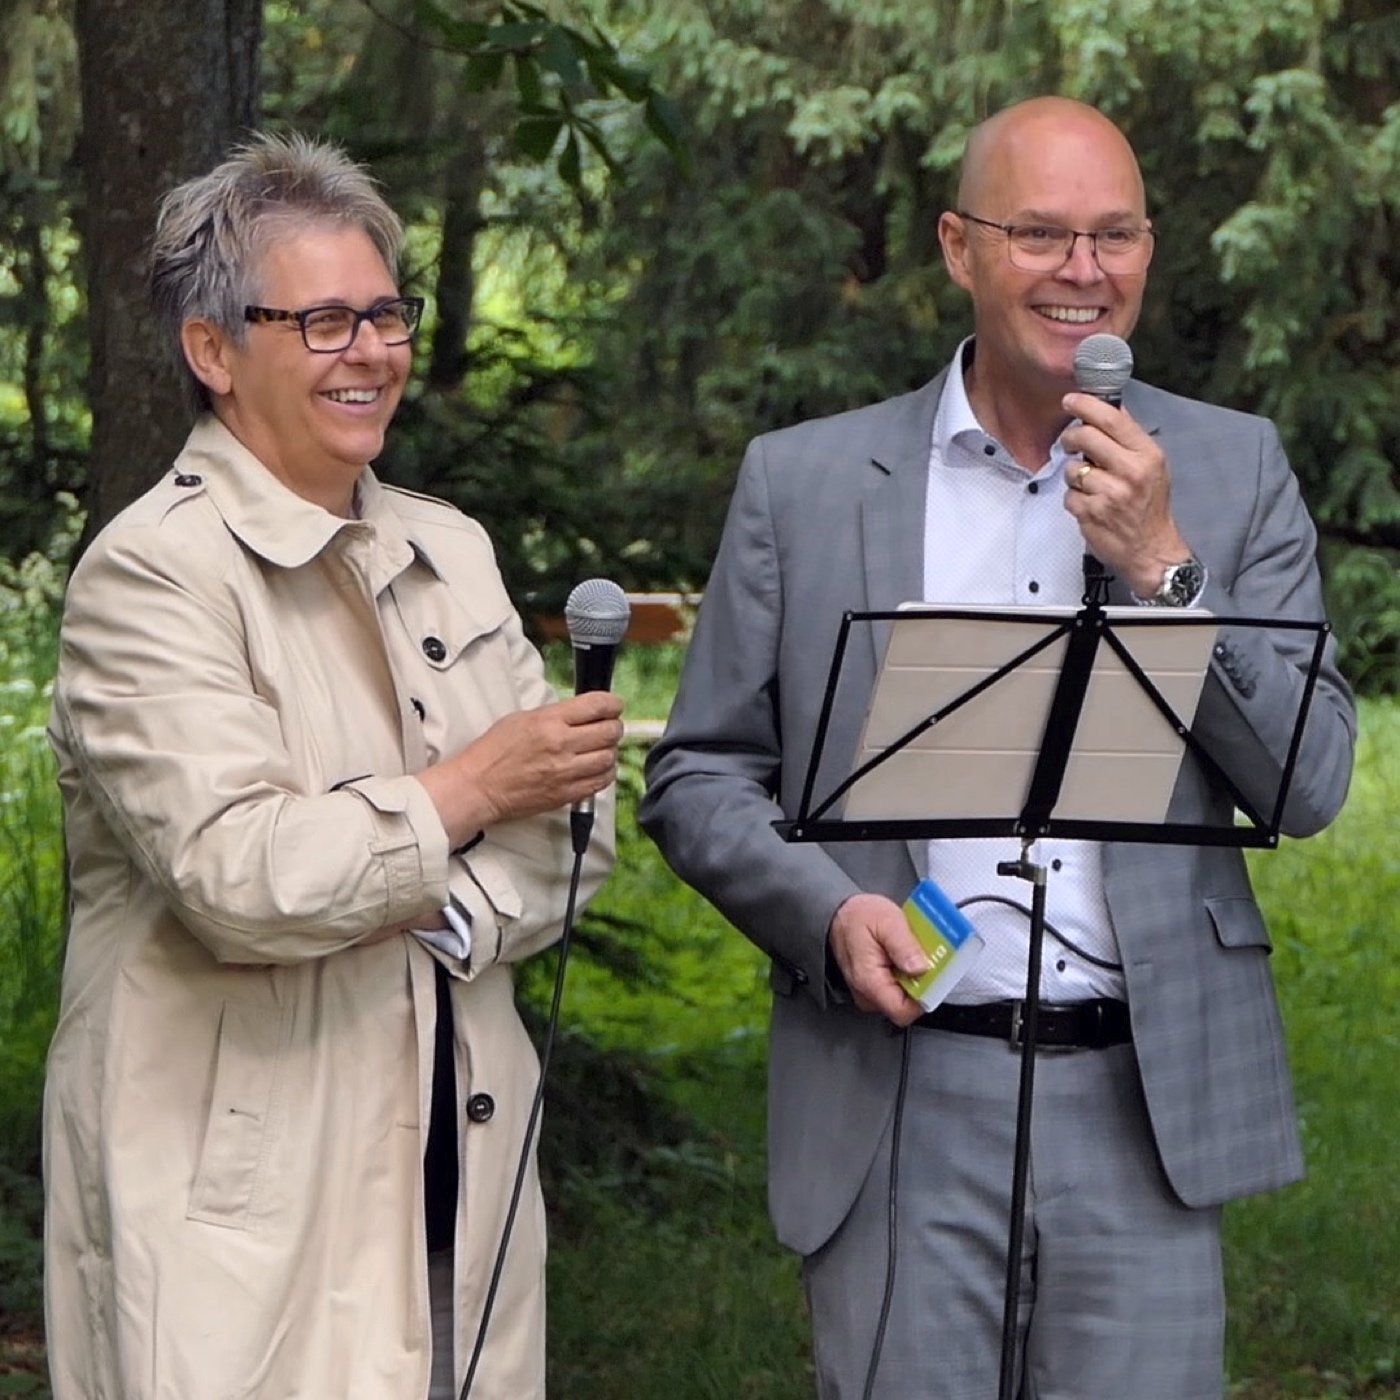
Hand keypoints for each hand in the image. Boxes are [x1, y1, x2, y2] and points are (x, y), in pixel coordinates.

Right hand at [417, 691, 623, 848]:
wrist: (478, 787)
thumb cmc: (492, 752)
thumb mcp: (521, 719)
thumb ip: (554, 715)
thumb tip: (581, 714)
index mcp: (549, 721)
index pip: (597, 705)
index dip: (612, 704)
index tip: (614, 706)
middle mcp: (562, 745)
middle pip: (610, 731)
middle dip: (614, 727)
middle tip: (609, 727)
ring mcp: (566, 772)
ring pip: (609, 758)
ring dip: (609, 751)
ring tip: (600, 750)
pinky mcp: (567, 794)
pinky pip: (601, 782)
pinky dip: (604, 773)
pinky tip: (596, 768)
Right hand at [828, 892, 928, 1026]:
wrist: (839, 913)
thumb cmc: (858, 916)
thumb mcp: (887, 921)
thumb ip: (904, 945)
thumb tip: (921, 968)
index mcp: (869, 981)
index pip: (903, 1011)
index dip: (925, 997)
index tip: (935, 975)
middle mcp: (867, 994)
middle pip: (907, 1005)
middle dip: (922, 983)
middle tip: (925, 956)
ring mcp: (870, 993)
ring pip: (904, 998)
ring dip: (915, 978)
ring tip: (913, 952)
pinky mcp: (875, 988)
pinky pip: (898, 990)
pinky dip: (907, 975)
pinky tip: (906, 956)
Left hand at [1060, 392, 1192, 597]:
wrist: (1151, 548)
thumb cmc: (1149, 506)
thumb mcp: (1152, 465)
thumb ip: (1130, 438)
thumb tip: (1108, 408)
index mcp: (1147, 455)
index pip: (1112, 419)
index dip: (1086, 405)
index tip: (1070, 400)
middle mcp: (1130, 472)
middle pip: (1085, 437)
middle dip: (1071, 437)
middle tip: (1070, 442)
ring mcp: (1109, 494)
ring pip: (1072, 468)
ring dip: (1075, 475)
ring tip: (1092, 485)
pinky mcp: (1091, 513)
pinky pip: (1068, 495)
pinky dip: (1075, 499)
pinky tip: (1090, 504)